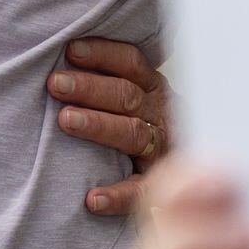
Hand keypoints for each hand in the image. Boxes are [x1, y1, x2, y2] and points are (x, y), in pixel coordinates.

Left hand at [50, 38, 169, 216]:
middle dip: (89, 87)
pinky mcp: (158, 185)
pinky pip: (140, 190)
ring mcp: (161, 150)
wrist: (192, 173)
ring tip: (65, 120)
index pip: (132, 63)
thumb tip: (66, 53)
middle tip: (56, 83)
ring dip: (98, 125)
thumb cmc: (143, 124)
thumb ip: (110, 80)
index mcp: (153, 89)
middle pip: (126, 96)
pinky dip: (118, 195)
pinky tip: (92, 199)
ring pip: (132, 134)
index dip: (103, 54)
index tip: (72, 49)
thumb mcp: (139, 97)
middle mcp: (159, 115)